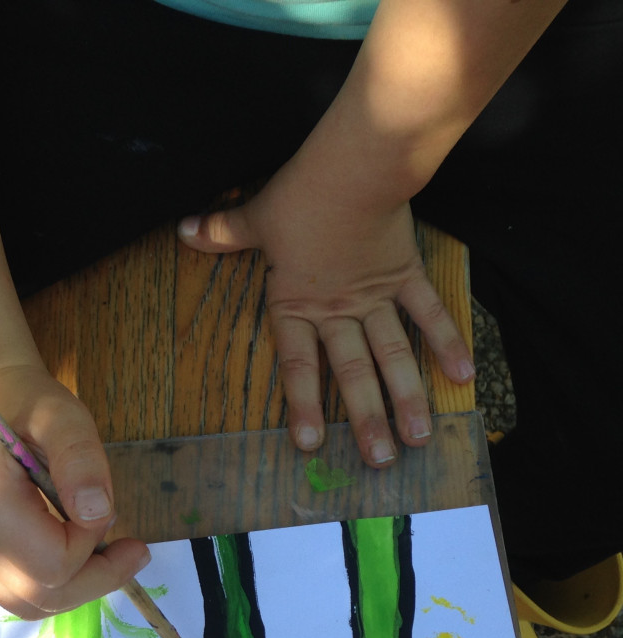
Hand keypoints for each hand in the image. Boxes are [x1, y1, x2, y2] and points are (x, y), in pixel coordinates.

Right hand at [0, 364, 150, 616]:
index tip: (109, 509)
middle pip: (42, 596)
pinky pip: (16, 591)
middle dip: (95, 578)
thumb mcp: (62, 414)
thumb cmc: (22, 400)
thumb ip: (81, 460)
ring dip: (77, 586)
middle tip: (134, 551)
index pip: (54, 566)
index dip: (93, 547)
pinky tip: (74, 550)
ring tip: (108, 554)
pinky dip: (53, 581)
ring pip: (29, 603)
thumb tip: (99, 514)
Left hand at [179, 163, 473, 466]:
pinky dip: (447, 341)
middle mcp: (338, 311)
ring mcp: (376, 298)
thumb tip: (183, 230)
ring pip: (394, 355)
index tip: (310, 445)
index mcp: (297, 304)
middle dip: (367, 419)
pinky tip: (463, 377)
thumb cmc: (301, 195)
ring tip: (419, 437)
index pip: (297, 365)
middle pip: (353, 372)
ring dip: (408, 397)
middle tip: (380, 461)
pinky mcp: (406, 276)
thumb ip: (223, 233)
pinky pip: (428, 314)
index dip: (303, 406)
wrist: (355, 168)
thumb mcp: (256, 217)